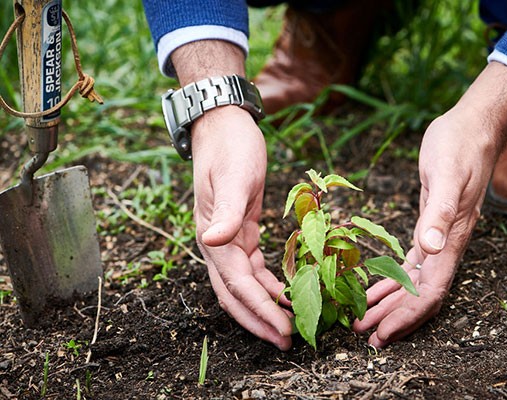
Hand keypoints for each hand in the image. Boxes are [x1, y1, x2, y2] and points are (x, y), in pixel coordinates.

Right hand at [170, 40, 292, 349]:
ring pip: (244, 285)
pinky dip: (267, 285)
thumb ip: (227, 211)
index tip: (282, 330)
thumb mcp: (234, 177)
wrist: (223, 126)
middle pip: (235, 295)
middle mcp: (218, 244)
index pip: (237, 284)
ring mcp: (228, 239)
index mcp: (214, 236)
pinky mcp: (243, 231)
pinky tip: (283, 294)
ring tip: (287, 325)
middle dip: (258, 320)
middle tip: (286, 341)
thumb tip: (213, 242)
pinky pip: (253, 268)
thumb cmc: (230, 148)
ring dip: (263, 307)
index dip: (259, 310)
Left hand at [353, 62, 506, 346]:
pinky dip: (392, 278)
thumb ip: (439, 214)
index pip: (430, 291)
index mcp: (450, 240)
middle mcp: (445, 245)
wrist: (472, 127)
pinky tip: (376, 287)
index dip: (407, 316)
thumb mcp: (447, 177)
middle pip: (419, 294)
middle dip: (393, 317)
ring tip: (365, 318)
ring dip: (390, 303)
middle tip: (363, 334)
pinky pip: (410, 263)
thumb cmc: (459, 148)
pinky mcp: (429, 224)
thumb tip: (430, 248)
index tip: (383, 334)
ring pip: (414, 282)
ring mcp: (438, 236)